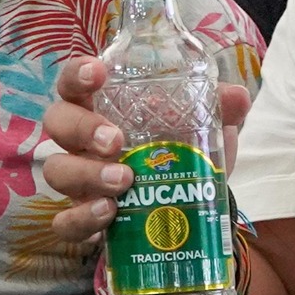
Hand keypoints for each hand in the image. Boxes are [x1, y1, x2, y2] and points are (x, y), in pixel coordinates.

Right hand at [40, 56, 251, 245]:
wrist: (183, 206)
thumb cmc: (178, 152)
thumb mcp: (201, 128)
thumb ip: (216, 109)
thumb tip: (237, 97)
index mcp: (101, 106)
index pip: (75, 81)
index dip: (78, 74)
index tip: (99, 73)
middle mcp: (81, 140)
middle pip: (58, 122)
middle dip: (82, 128)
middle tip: (116, 142)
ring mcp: (78, 180)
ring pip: (57, 170)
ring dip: (87, 175)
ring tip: (124, 181)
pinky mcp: (81, 217)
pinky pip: (65, 221)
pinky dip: (82, 219)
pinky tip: (109, 216)